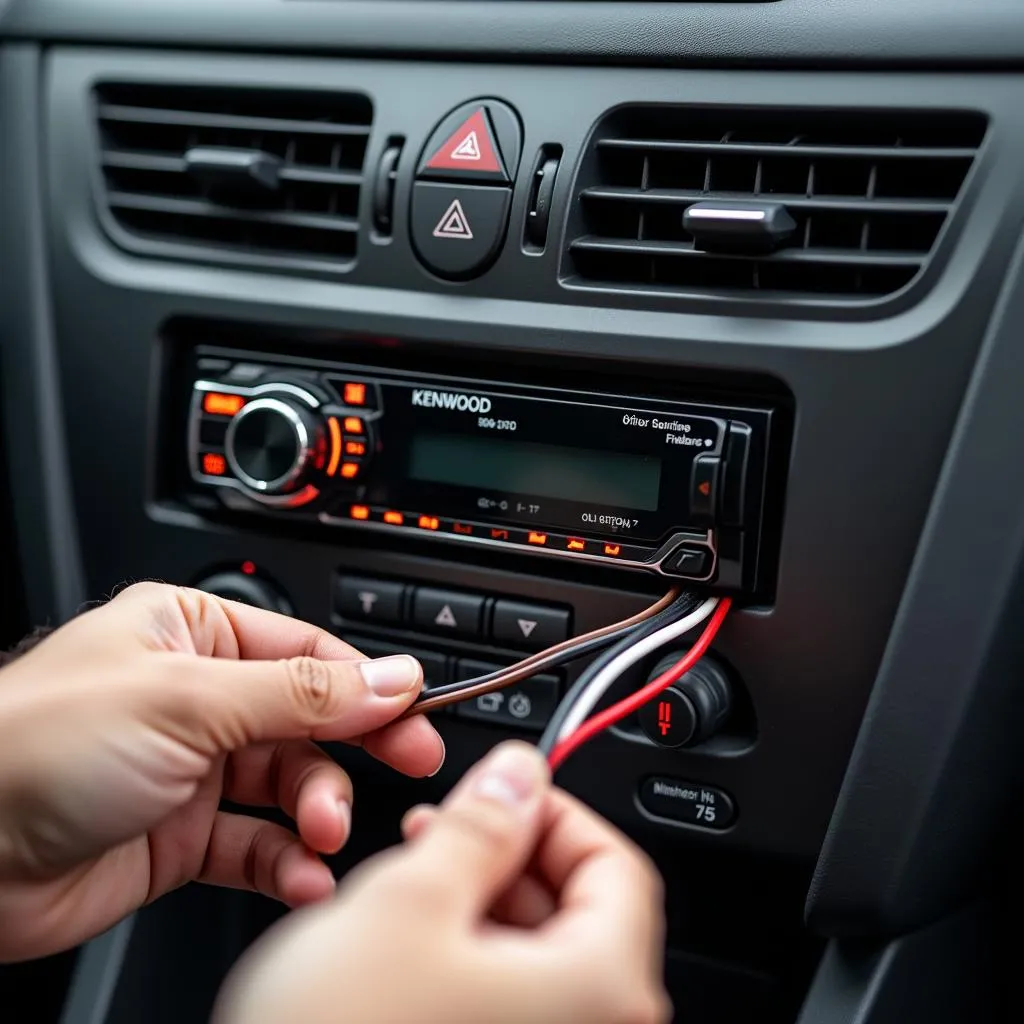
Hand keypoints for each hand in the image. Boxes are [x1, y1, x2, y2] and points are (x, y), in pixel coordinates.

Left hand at [0, 582, 443, 960]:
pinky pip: (258, 842)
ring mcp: (191, 766)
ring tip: (324, 834)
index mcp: (194, 634)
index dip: (368, 682)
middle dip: (356, 747)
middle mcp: (198, 695)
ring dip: (319, 809)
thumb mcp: (186, 701)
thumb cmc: (34, 747)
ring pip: (291, 782)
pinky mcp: (181, 834)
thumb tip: (389, 676)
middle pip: (310, 717)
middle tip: (410, 763)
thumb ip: (300, 694)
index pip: (309, 650)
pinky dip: (288, 860)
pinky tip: (303, 874)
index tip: (417, 712)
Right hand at [215, 741, 670, 1023]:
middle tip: (441, 828)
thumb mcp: (409, 903)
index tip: (501, 789)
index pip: (618, 865)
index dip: (554, 811)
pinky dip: (467, 957)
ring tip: (411, 883)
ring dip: (479, 901)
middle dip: (507, 854)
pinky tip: (408, 945)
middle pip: (580, 910)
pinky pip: (509, 1000)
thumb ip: (479, 825)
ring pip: (537, 955)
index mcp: (600, 990)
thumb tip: (519, 775)